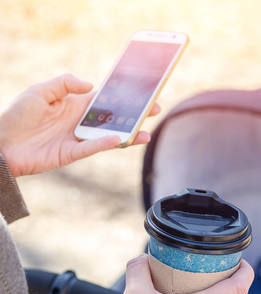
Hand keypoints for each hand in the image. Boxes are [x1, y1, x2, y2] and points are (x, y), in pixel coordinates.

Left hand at [0, 74, 159, 176]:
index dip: (122, 96)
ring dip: (128, 134)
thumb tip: (91, 85)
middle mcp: (81, 122)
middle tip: (154, 109)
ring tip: (146, 132)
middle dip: (134, 114)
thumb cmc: (17, 115)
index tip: (140, 92)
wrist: (2, 143)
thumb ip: (64, 82)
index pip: (105, 100)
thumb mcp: (40, 90)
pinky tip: (120, 138)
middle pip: (114, 118)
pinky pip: (93, 147)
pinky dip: (105, 143)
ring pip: (109, 136)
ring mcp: (79, 138)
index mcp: (75, 105)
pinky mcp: (72, 153)